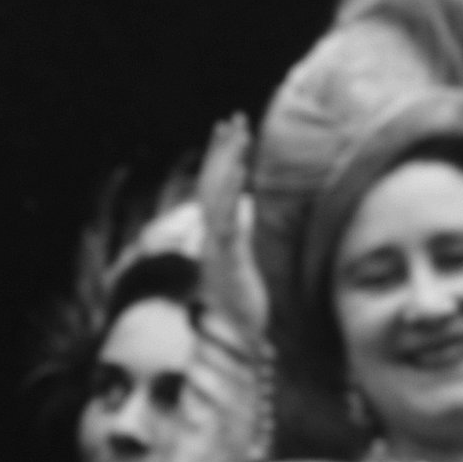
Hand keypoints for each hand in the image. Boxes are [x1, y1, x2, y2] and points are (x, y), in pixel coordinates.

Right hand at [195, 115, 268, 343]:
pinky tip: (241, 171)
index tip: (229, 135)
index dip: (220, 163)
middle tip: (233, 120)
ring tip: (239, 135)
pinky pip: (225, 220)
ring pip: (217, 196)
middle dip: (222, 152)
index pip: (214, 192)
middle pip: (212, 185)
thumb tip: (250, 221)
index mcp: (217, 240)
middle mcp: (212, 240)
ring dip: (227, 163)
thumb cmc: (245, 310)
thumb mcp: (248, 269)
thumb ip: (246, 243)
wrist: (237, 341)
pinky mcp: (227, 259)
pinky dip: (230, 193)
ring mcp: (217, 248)